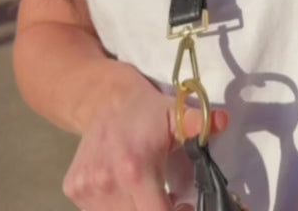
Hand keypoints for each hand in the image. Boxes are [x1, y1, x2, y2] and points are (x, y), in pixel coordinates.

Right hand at [62, 80, 227, 210]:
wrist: (104, 98)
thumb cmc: (147, 110)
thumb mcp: (176, 113)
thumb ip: (200, 124)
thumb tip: (223, 120)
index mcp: (134, 169)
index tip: (185, 206)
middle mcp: (106, 184)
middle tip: (173, 201)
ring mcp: (86, 190)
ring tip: (152, 195)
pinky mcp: (74, 190)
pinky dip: (119, 207)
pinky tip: (131, 191)